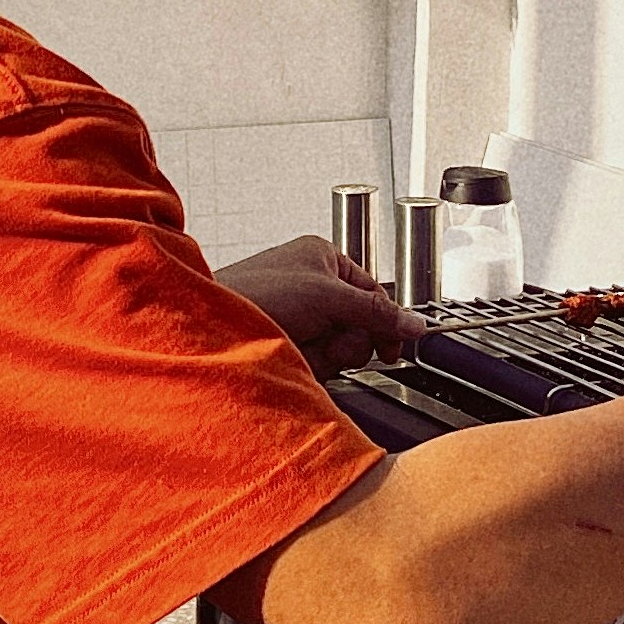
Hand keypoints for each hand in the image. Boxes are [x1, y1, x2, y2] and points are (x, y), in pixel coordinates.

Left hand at [220, 234, 402, 369]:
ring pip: (339, 348)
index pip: (373, 293)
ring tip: (301, 343)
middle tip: (327, 336)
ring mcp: (300, 317)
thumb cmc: (255, 293)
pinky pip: (318, 363)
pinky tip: (291, 354)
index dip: (384, 322)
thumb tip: (414, 322)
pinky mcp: (287, 343)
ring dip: (324, 353)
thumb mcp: (327, 295)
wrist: (209, 328)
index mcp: (324, 260)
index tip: (391, 348)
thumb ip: (376, 311)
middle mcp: (313, 287)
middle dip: (345, 339)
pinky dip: (308, 363)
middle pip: (359, 326)